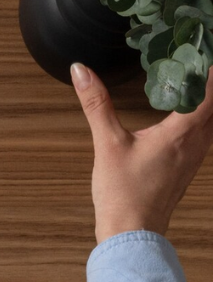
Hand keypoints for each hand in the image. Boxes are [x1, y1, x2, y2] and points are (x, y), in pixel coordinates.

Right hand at [71, 63, 212, 242]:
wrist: (132, 233)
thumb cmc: (123, 194)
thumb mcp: (107, 144)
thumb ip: (96, 104)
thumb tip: (81, 71)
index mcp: (183, 132)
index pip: (210, 89)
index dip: (208, 67)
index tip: (200, 47)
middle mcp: (197, 142)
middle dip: (208, 80)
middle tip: (195, 58)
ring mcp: (195, 156)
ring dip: (207, 99)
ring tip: (193, 79)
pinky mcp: (187, 167)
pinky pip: (205, 133)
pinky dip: (201, 116)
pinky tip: (184, 114)